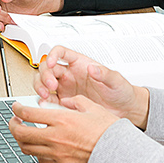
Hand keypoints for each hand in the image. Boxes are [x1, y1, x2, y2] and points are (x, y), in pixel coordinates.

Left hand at [9, 95, 120, 162]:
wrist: (117, 154)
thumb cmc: (108, 132)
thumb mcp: (92, 107)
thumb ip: (75, 101)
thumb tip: (66, 100)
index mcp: (61, 120)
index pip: (28, 114)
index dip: (17, 109)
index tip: (16, 108)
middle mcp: (55, 138)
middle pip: (21, 133)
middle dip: (13, 126)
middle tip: (14, 121)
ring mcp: (56, 154)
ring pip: (27, 149)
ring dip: (21, 140)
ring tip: (23, 134)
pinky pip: (40, 160)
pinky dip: (35, 153)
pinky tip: (39, 147)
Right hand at [33, 47, 148, 128]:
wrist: (123, 110)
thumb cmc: (120, 91)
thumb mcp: (115, 80)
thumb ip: (104, 73)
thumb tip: (92, 68)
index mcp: (80, 64)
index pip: (61, 52)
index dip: (53, 55)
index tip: (51, 63)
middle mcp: (70, 74)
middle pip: (47, 67)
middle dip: (45, 75)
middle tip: (51, 86)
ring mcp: (65, 88)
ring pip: (43, 82)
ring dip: (40, 87)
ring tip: (46, 96)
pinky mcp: (64, 102)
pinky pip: (48, 99)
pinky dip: (44, 101)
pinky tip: (47, 104)